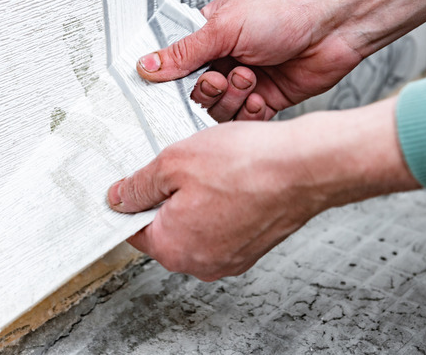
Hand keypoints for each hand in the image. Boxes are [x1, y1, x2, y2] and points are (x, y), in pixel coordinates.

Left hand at [107, 98, 419, 280]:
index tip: (138, 179)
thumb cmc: (247, 164)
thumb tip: (118, 199)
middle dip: (166, 199)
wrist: (307, 167)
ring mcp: (230, 259)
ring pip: (195, 226)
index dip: (132, 199)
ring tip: (211, 170)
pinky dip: (221, 205)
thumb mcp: (174, 162)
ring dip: (195, 200)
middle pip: (165, 230)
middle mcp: (201, 263)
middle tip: (180, 167)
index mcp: (174, 248)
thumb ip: (138, 185)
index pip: (133, 229)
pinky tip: (231, 179)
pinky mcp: (252, 248)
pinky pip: (222, 226)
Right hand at [136, 0, 425, 121]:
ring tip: (250, 79)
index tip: (184, 83)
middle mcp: (226, 60)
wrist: (334, 24)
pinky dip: (252, 113)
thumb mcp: (224, 27)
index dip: (178, 81)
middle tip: (224, 77)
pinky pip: (246, 121)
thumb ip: (184, 52)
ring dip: (234, 99)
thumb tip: (147, 64)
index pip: (178, 67)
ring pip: (221, 110)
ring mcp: (247, 82)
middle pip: (198, 95)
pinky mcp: (267, 101)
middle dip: (211, 90)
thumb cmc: (286, 9)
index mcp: (210, 37)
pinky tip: (262, 97)